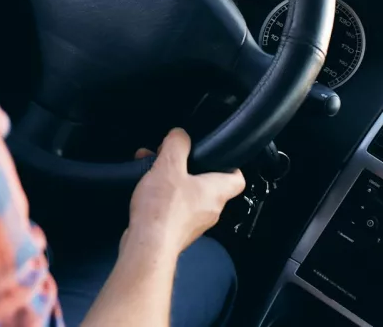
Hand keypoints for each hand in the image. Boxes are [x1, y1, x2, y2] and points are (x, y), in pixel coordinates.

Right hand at [123, 128, 245, 257]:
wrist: (147, 247)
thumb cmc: (163, 210)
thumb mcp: (169, 165)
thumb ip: (177, 144)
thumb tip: (180, 134)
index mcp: (216, 192)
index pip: (237, 178)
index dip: (230, 164)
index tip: (217, 155)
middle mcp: (210, 210)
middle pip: (207, 184)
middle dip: (188, 168)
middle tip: (172, 158)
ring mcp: (194, 224)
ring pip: (188, 195)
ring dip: (171, 181)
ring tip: (152, 170)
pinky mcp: (176, 232)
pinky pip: (173, 209)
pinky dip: (162, 198)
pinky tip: (145, 190)